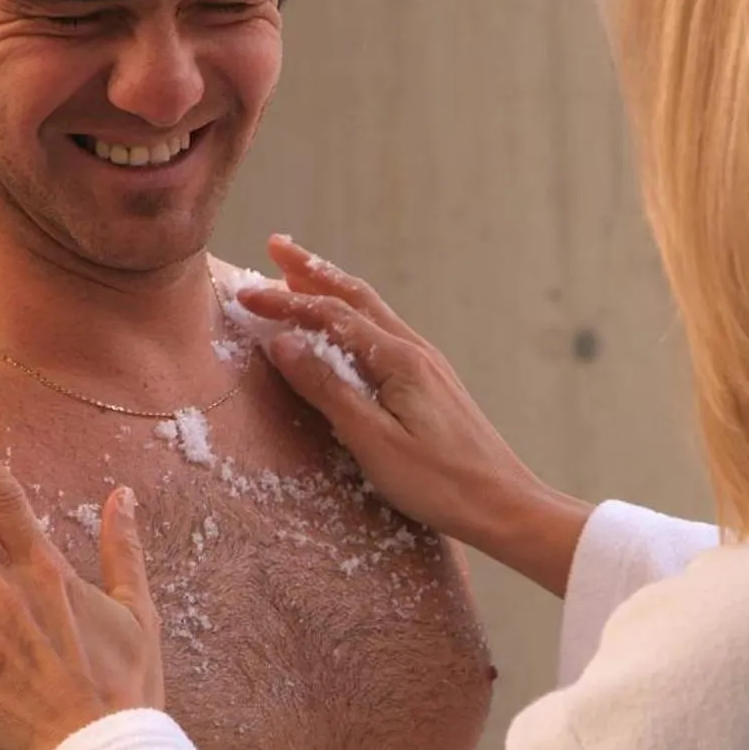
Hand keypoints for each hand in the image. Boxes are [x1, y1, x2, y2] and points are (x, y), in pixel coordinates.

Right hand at [237, 236, 592, 596]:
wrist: (503, 504)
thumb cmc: (439, 481)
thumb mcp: (372, 440)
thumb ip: (327, 388)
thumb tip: (283, 342)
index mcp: (399, 359)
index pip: (331, 315)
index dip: (286, 301)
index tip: (245, 293)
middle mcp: (414, 351)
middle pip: (355, 296)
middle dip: (312, 270)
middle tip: (275, 245)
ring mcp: (426, 365)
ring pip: (371, 312)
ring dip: (332, 288)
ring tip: (301, 274)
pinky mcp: (431, 383)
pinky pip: (382, 333)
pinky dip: (352, 317)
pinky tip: (345, 327)